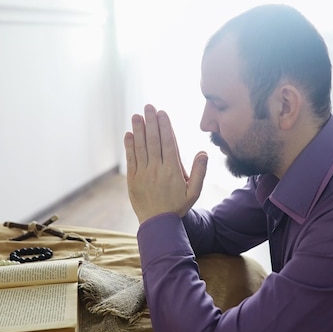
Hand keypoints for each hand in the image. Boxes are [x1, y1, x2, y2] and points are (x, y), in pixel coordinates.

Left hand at [124, 104, 207, 223]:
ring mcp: (144, 173)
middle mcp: (157, 169)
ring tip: (137, 115)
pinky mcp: (133, 179)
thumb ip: (200, 172)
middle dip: (151, 122)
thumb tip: (203, 152)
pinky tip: (129, 134)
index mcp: (173, 170)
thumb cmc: (177, 207)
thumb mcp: (194, 192)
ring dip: (138, 130)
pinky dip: (129, 146)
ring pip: (141, 147)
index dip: (165, 126)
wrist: (158, 224)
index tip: (162, 113)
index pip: (169, 143)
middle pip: (154, 141)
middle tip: (149, 107)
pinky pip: (131, 159)